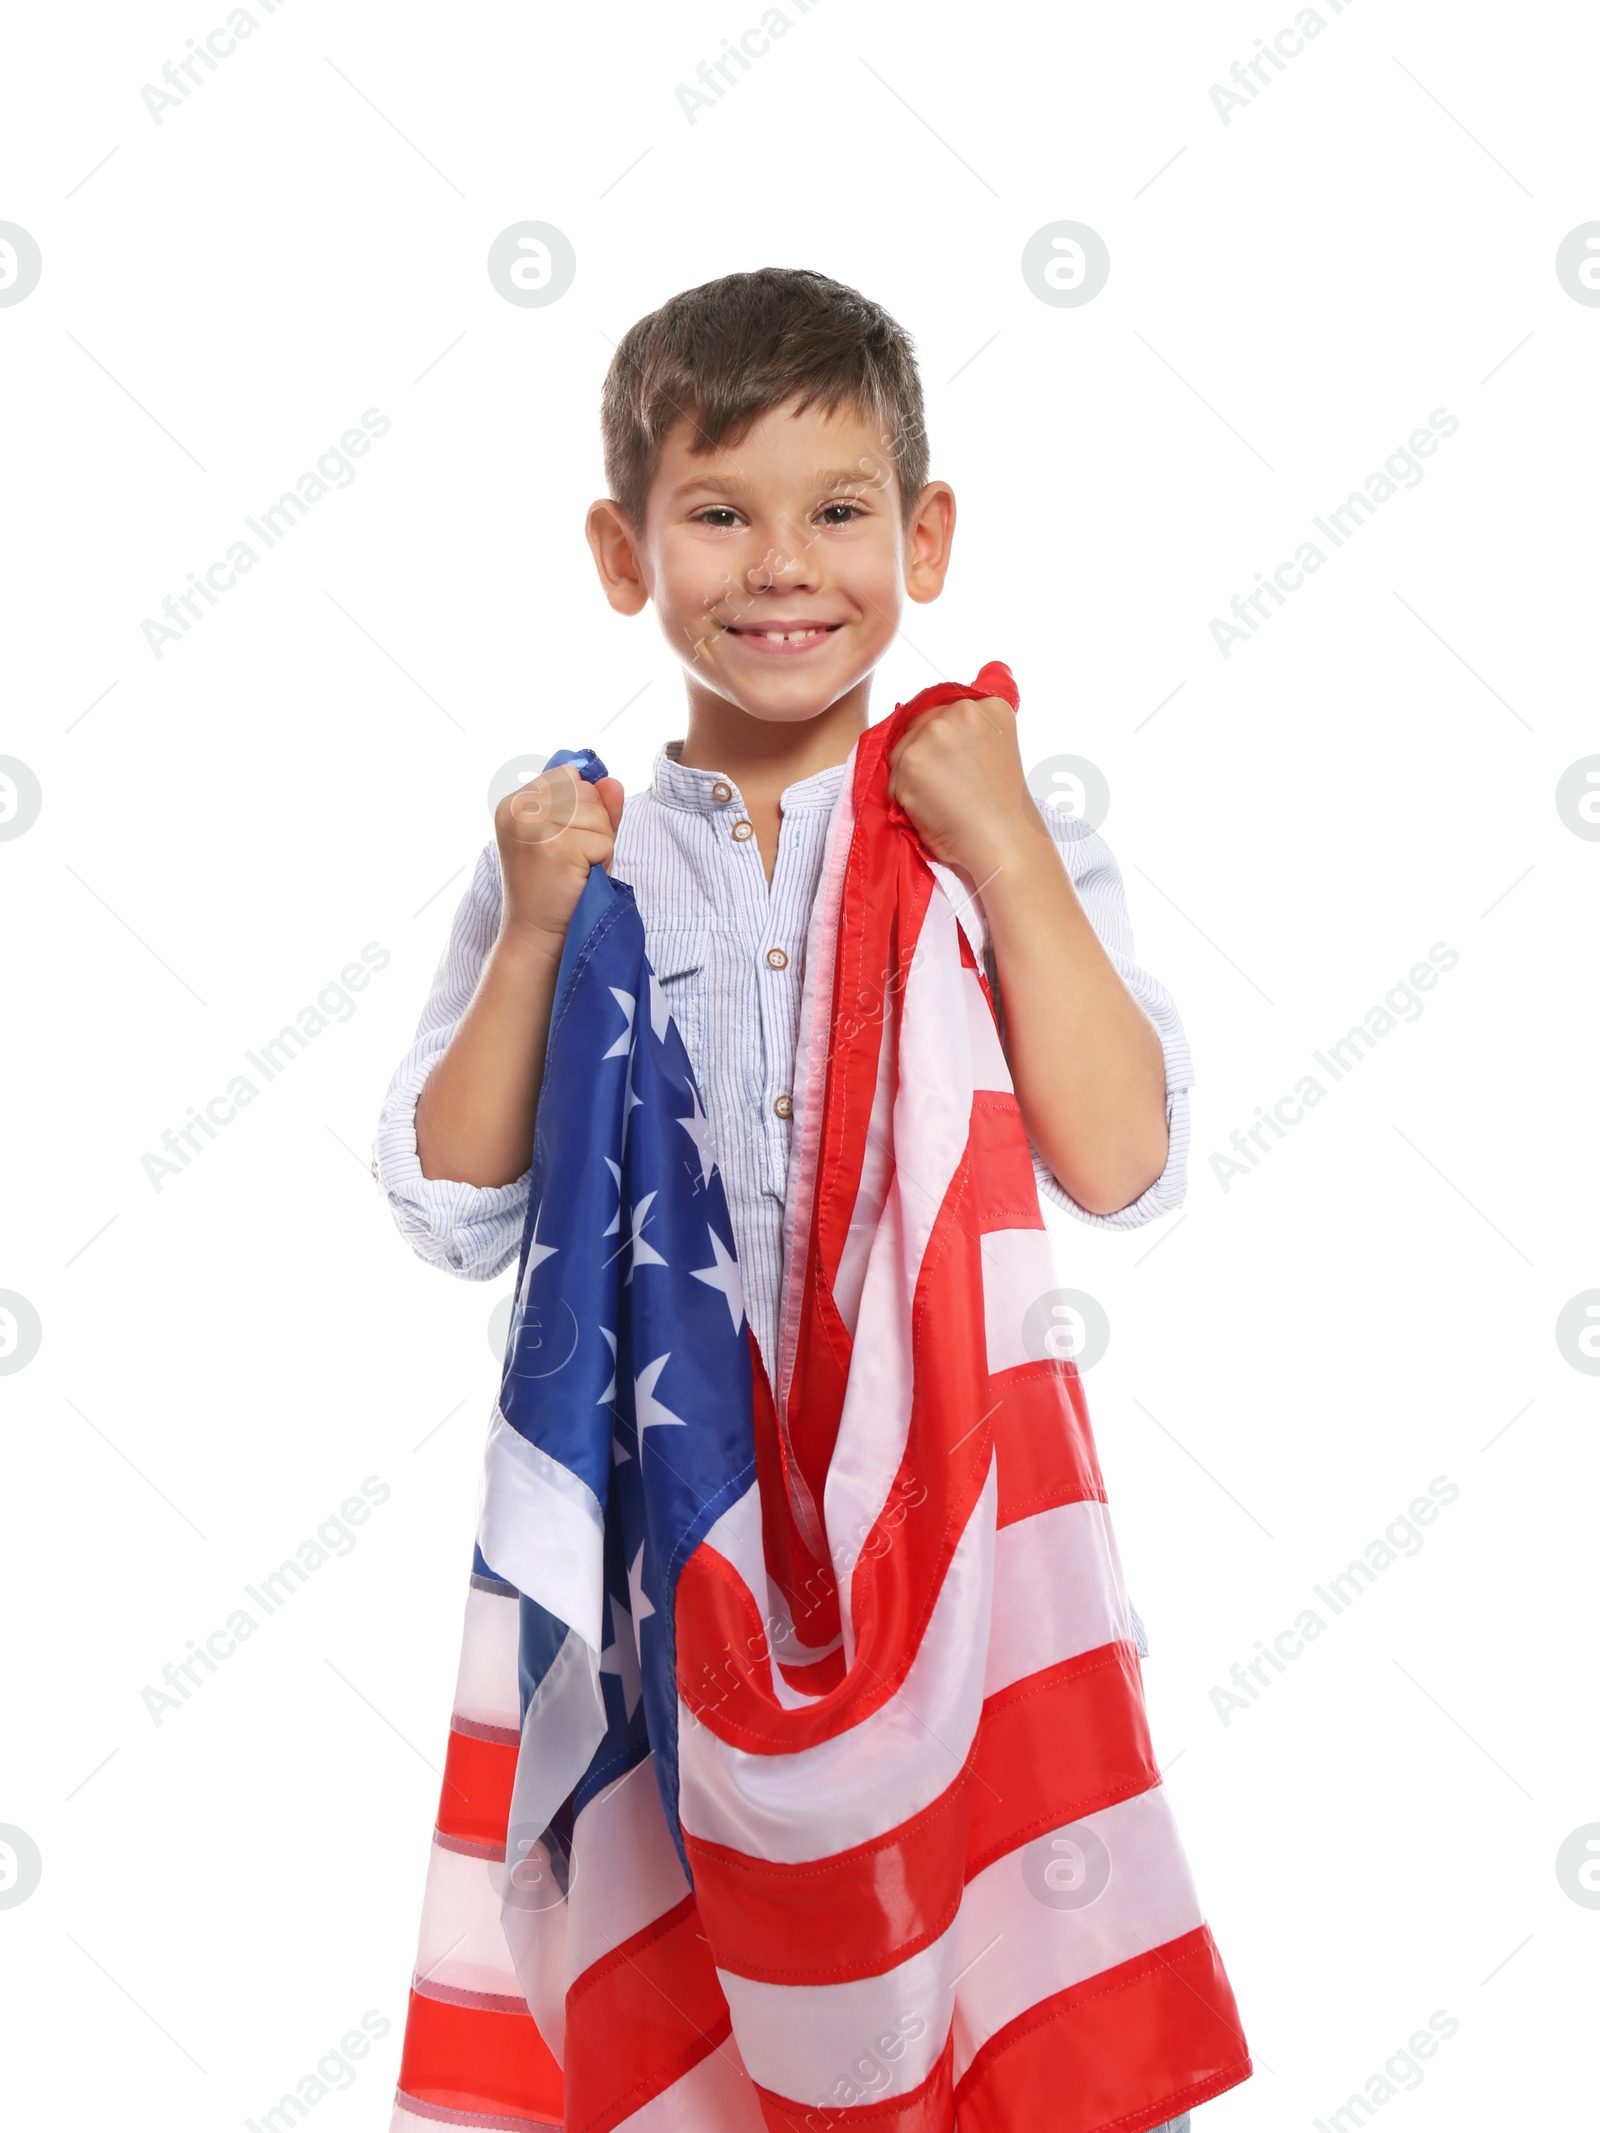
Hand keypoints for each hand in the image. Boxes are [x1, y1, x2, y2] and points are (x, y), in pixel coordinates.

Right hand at [493, 763, 624, 949]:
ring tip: (576, 869)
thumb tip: (611, 781)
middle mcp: (517, 810)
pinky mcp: (554, 847)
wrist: (537, 937)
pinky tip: (579, 878)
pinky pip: (603, 839)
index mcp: (514, 804)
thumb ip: (595, 808)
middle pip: (585, 791)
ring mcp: (533, 827)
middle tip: (572, 859)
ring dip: (599, 844)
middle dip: (593, 825)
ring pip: (597, 814)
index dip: (582, 804)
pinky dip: (602, 861)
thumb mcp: (575, 839)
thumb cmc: (557, 890)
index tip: (565, 839)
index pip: (567, 775)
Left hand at [885, 695, 1040, 878]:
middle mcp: (962, 710)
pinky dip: (903, 797)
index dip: (941, 742)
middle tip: (944, 787)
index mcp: (989, 706)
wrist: (1002, 841)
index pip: (944, 711)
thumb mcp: (997, 750)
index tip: (954, 767)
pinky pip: (893, 776)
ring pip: (902, 750)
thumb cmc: (1001, 809)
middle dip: (923, 755)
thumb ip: (970, 731)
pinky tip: (930, 810)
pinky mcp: (912, 758)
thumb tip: (934, 727)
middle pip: (919, 725)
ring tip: (940, 801)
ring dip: (911, 777)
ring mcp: (935, 732)